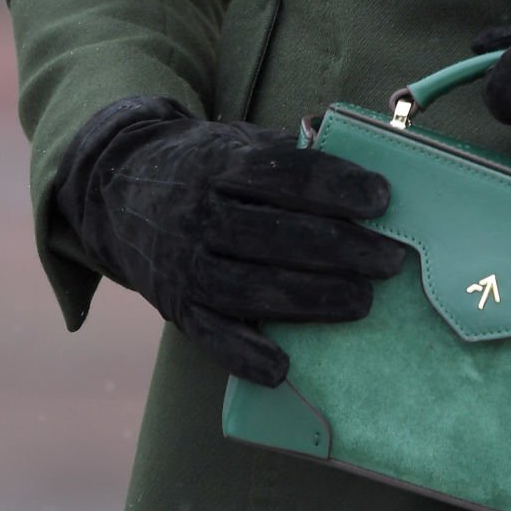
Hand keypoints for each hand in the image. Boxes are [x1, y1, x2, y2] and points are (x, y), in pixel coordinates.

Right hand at [55, 96, 405, 386]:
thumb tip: (368, 152)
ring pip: (247, 288)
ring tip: (363, 303)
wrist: (119, 188)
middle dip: (340, 249)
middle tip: (390, 261)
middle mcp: (197, 215)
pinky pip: (210, 337)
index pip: (283, 173)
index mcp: (220, 165)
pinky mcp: (176, 308)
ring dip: (310, 300)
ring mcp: (183, 265)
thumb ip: (298, 151)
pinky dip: (244, 356)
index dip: (335, 186)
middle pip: (273, 235)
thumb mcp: (241, 141)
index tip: (381, 200)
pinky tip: (283, 369)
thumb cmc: (208, 168)